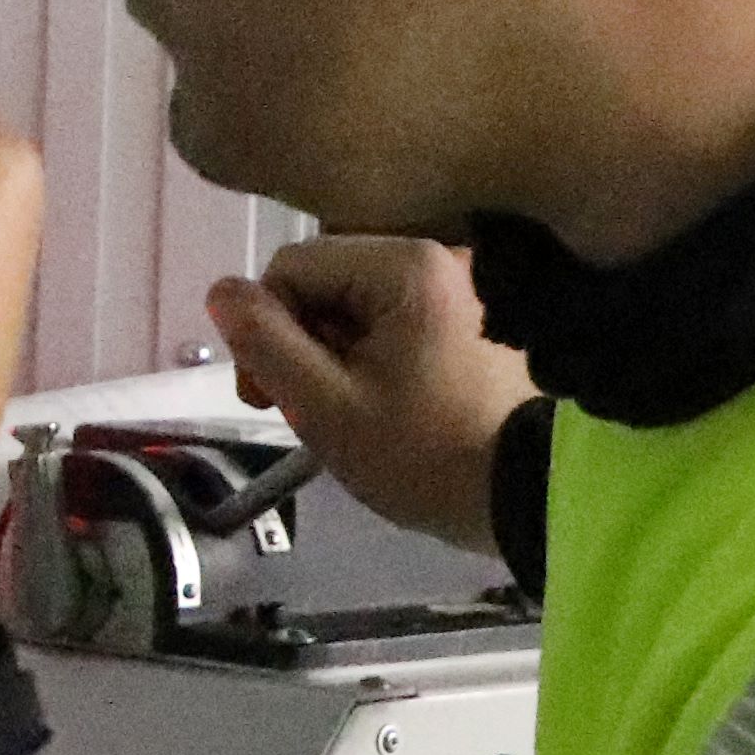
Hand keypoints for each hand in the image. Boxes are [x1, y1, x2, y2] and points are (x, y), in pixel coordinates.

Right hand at [205, 235, 529, 556]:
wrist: (534, 497)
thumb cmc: (425, 457)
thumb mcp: (327, 408)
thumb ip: (265, 344)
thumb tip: (221, 291)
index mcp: (405, 266)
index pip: (292, 266)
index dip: (264, 328)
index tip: (264, 396)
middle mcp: (441, 258)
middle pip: (329, 281)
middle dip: (303, 343)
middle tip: (306, 411)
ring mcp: (468, 287)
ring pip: (362, 304)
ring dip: (339, 353)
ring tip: (350, 414)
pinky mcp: (484, 319)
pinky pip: (402, 320)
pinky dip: (380, 356)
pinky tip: (387, 404)